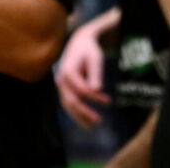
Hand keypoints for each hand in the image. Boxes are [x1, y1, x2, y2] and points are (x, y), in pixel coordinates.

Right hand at [55, 10, 116, 127]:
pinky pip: (67, 104)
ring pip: (67, 105)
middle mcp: (61, 80)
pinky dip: (75, 113)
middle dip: (85, 113)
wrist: (79, 43)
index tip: (108, 101)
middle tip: (99, 122)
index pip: (82, 89)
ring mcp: (60, 85)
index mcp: (68, 71)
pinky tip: (85, 120)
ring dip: (79, 117)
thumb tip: (97, 90)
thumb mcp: (95, 58)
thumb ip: (95, 73)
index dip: (95, 97)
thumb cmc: (89, 50)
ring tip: (92, 126)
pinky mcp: (63, 89)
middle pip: (71, 101)